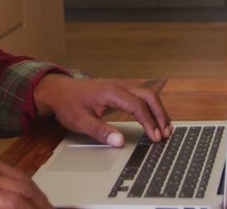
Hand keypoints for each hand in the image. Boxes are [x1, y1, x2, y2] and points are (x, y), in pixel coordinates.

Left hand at [33, 76, 172, 147]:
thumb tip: (119, 142)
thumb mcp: (80, 121)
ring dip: (159, 110)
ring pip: (147, 94)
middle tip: (167, 133)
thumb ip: (100, 131)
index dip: (149, 122)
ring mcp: (121, 86)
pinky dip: (151, 107)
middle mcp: (119, 85)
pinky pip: (141, 96)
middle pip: (148, 96)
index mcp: (110, 92)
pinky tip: (155, 120)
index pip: (137, 106)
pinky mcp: (120, 90)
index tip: (155, 137)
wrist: (59, 91)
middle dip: (160, 114)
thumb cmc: (69, 104)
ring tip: (167, 129)